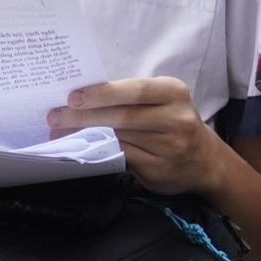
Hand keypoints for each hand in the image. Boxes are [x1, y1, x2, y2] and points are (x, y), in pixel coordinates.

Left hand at [49, 76, 227, 196]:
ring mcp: (169, 147)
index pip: (135, 90)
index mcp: (174, 92)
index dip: (103, 93)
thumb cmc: (174, 121)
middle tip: (55, 116)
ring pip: (120, 138)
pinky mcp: (158, 170)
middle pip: (123, 116)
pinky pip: (123, 157)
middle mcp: (176, 118)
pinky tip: (82, 147)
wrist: (205, 160)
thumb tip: (85, 95)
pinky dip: (99, 151)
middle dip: (85, 116)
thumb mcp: (164, 100)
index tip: (73, 97)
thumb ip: (133, 97)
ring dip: (85, 135)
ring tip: (60, 132)